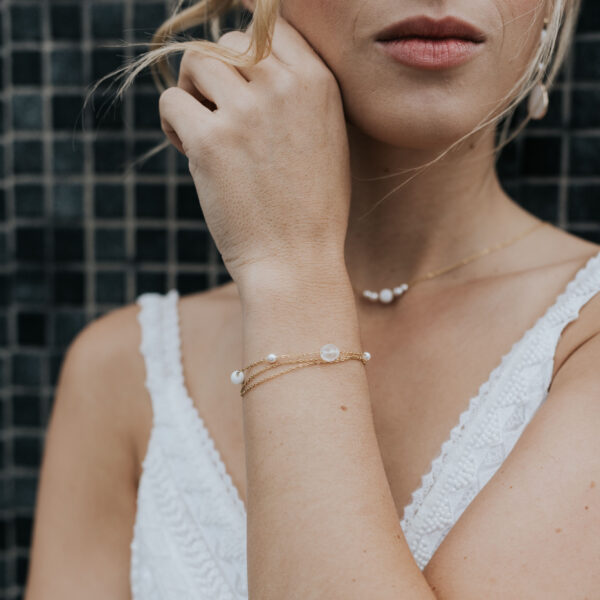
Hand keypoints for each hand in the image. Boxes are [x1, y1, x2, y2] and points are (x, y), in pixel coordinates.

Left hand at [158, 14, 350, 285]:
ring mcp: (246, 112)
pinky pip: (171, 101)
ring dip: (192, 91)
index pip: (269, 26)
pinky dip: (172, 122)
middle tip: (218, 111)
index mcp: (318, 82)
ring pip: (196, 61)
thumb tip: (253, 61)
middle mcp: (283, 87)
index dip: (246, 48)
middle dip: (217, 72)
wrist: (297, 260)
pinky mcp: (211, 142)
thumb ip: (298, 94)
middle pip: (229, 40)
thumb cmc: (311, 208)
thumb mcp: (326, 138)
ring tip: (201, 127)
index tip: (237, 78)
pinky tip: (187, 148)